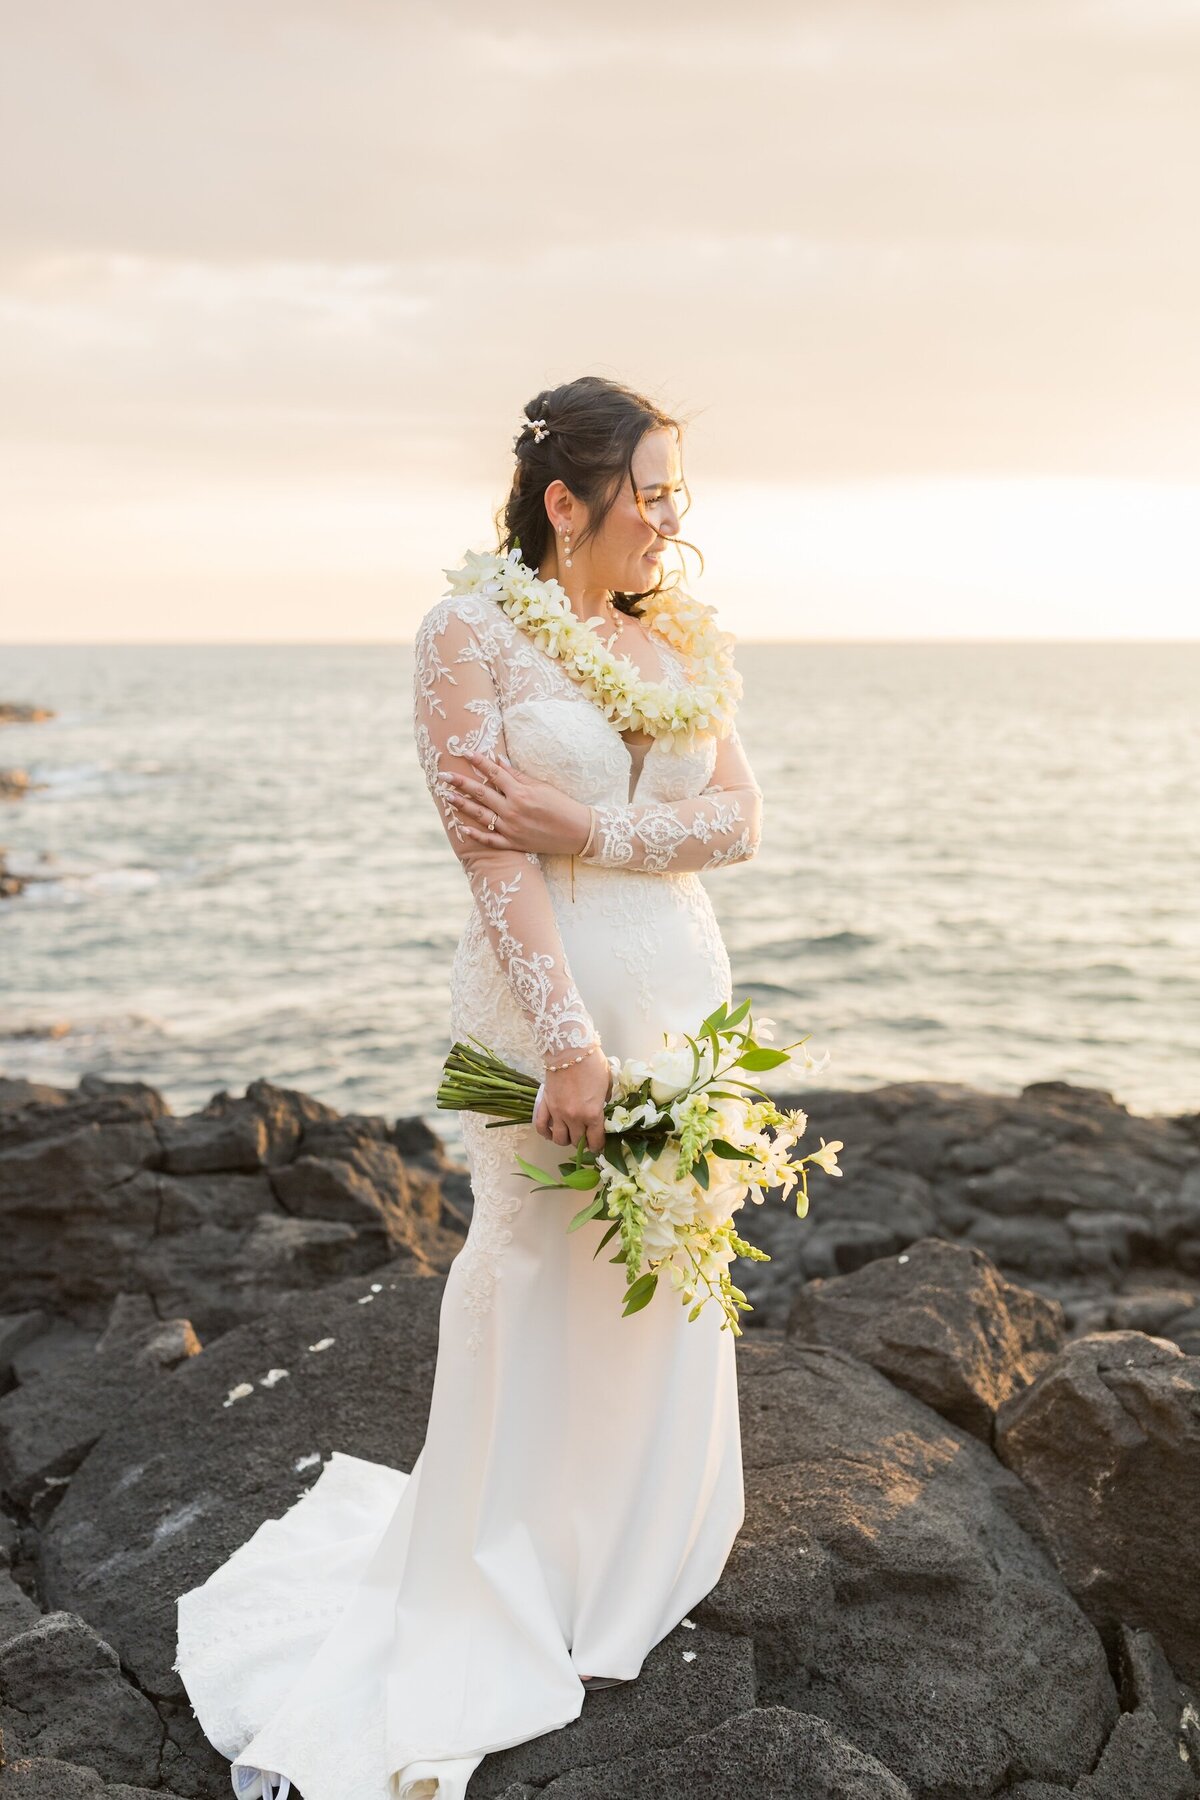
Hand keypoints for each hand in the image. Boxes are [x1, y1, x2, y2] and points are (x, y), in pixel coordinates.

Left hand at [444, 751, 590, 854]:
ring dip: (462, 806)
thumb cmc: (562, 805)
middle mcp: (512, 810)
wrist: (578, 832)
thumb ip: (517, 775)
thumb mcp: (541, 786)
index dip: (478, 762)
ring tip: (447, 797)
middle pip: (481, 793)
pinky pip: (491, 840)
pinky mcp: (514, 844)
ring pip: (481, 816)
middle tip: (443, 775)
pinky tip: (463, 828)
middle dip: (460, 783)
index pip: (494, 773)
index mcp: (520, 792)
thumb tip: (497, 760)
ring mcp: (512, 829)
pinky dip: (476, 835)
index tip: (463, 752)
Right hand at [534, 1048, 611, 1153]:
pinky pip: (541, 1126)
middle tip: (585, 1136)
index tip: (598, 1144)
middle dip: (582, 1142)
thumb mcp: (607, 1083)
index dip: (598, 1146)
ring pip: (559, 1139)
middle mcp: (574, 1118)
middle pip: (577, 1142)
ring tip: (569, 1134)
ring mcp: (557, 1113)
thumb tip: (601, 1107)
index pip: (595, 1141)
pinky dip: (545, 1133)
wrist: (570, 1049)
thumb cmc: (592, 1063)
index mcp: (593, 1114)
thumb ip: (604, 1100)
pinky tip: (550, 1132)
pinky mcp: (545, 1105)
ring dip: (565, 1140)